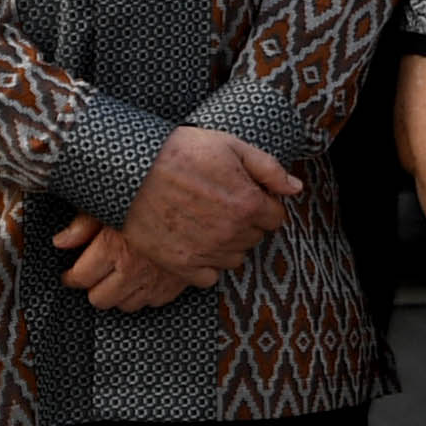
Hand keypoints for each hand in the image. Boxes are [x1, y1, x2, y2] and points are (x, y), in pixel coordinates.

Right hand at [65, 126, 299, 301]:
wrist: (130, 170)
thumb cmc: (181, 152)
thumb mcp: (232, 147)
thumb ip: (269, 169)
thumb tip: (295, 188)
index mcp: (249, 204)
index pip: (275, 218)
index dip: (262, 205)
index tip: (245, 196)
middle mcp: (232, 233)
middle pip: (255, 238)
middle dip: (246, 224)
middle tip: (221, 206)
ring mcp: (206, 251)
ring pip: (234, 258)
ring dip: (228, 244)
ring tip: (207, 224)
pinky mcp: (179, 264)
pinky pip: (208, 278)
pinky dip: (206, 266)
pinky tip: (195, 245)